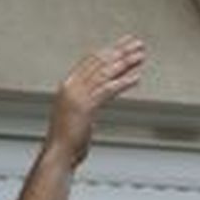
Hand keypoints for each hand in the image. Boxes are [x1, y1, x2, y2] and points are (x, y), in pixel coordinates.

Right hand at [45, 35, 145, 167]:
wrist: (58, 155)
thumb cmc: (68, 141)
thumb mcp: (77, 116)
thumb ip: (87, 104)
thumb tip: (96, 100)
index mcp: (68, 86)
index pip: (90, 62)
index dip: (109, 52)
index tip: (124, 45)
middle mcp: (72, 87)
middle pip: (100, 63)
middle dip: (121, 52)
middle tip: (137, 44)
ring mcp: (77, 96)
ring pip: (105, 73)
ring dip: (126, 63)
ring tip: (141, 55)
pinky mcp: (86, 107)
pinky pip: (108, 90)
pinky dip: (123, 82)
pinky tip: (137, 77)